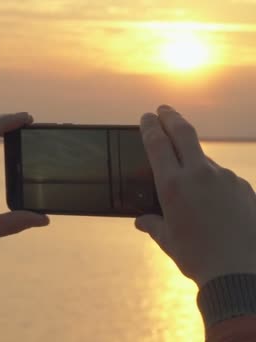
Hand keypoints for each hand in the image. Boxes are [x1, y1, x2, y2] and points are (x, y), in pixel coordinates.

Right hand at [135, 105, 255, 286]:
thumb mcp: (168, 241)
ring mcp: (225, 178)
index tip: (147, 117)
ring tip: (191, 189)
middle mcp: (200, 174)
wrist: (240, 272)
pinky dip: (214, 184)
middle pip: (185, 133)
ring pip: (205, 160)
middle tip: (164, 110)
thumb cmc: (197, 258)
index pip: (158, 144)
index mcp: (173, 185)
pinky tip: (213, 205)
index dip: (151, 126)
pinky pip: (223, 178)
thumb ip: (153, 225)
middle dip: (171, 117)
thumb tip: (142, 221)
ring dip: (195, 163)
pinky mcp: (244, 188)